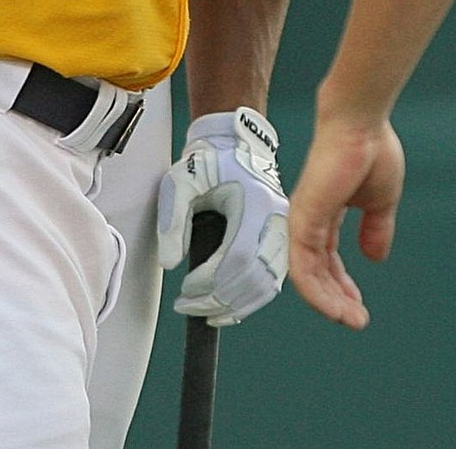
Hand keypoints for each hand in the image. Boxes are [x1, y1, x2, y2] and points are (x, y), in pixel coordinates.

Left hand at [156, 108, 290, 325]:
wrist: (235, 142)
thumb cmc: (208, 160)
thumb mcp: (180, 182)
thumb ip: (172, 222)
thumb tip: (172, 264)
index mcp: (254, 202)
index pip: (237, 257)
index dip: (211, 283)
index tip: (185, 291)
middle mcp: (276, 218)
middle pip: (254, 276)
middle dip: (218, 300)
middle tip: (189, 306)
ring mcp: (283, 228)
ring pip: (269, 283)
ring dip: (237, 305)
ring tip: (207, 313)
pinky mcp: (282, 237)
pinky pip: (274, 277)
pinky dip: (253, 298)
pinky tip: (230, 306)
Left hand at [286, 109, 404, 329]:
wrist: (362, 123)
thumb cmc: (371, 149)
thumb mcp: (380, 200)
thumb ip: (376, 228)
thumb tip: (375, 257)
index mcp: (326, 214)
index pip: (328, 260)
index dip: (342, 286)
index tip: (359, 307)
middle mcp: (309, 220)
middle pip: (317, 273)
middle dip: (337, 299)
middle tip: (356, 320)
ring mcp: (303, 220)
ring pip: (307, 276)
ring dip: (328, 302)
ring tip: (351, 319)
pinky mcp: (303, 220)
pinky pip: (304, 266)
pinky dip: (318, 291)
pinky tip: (335, 308)